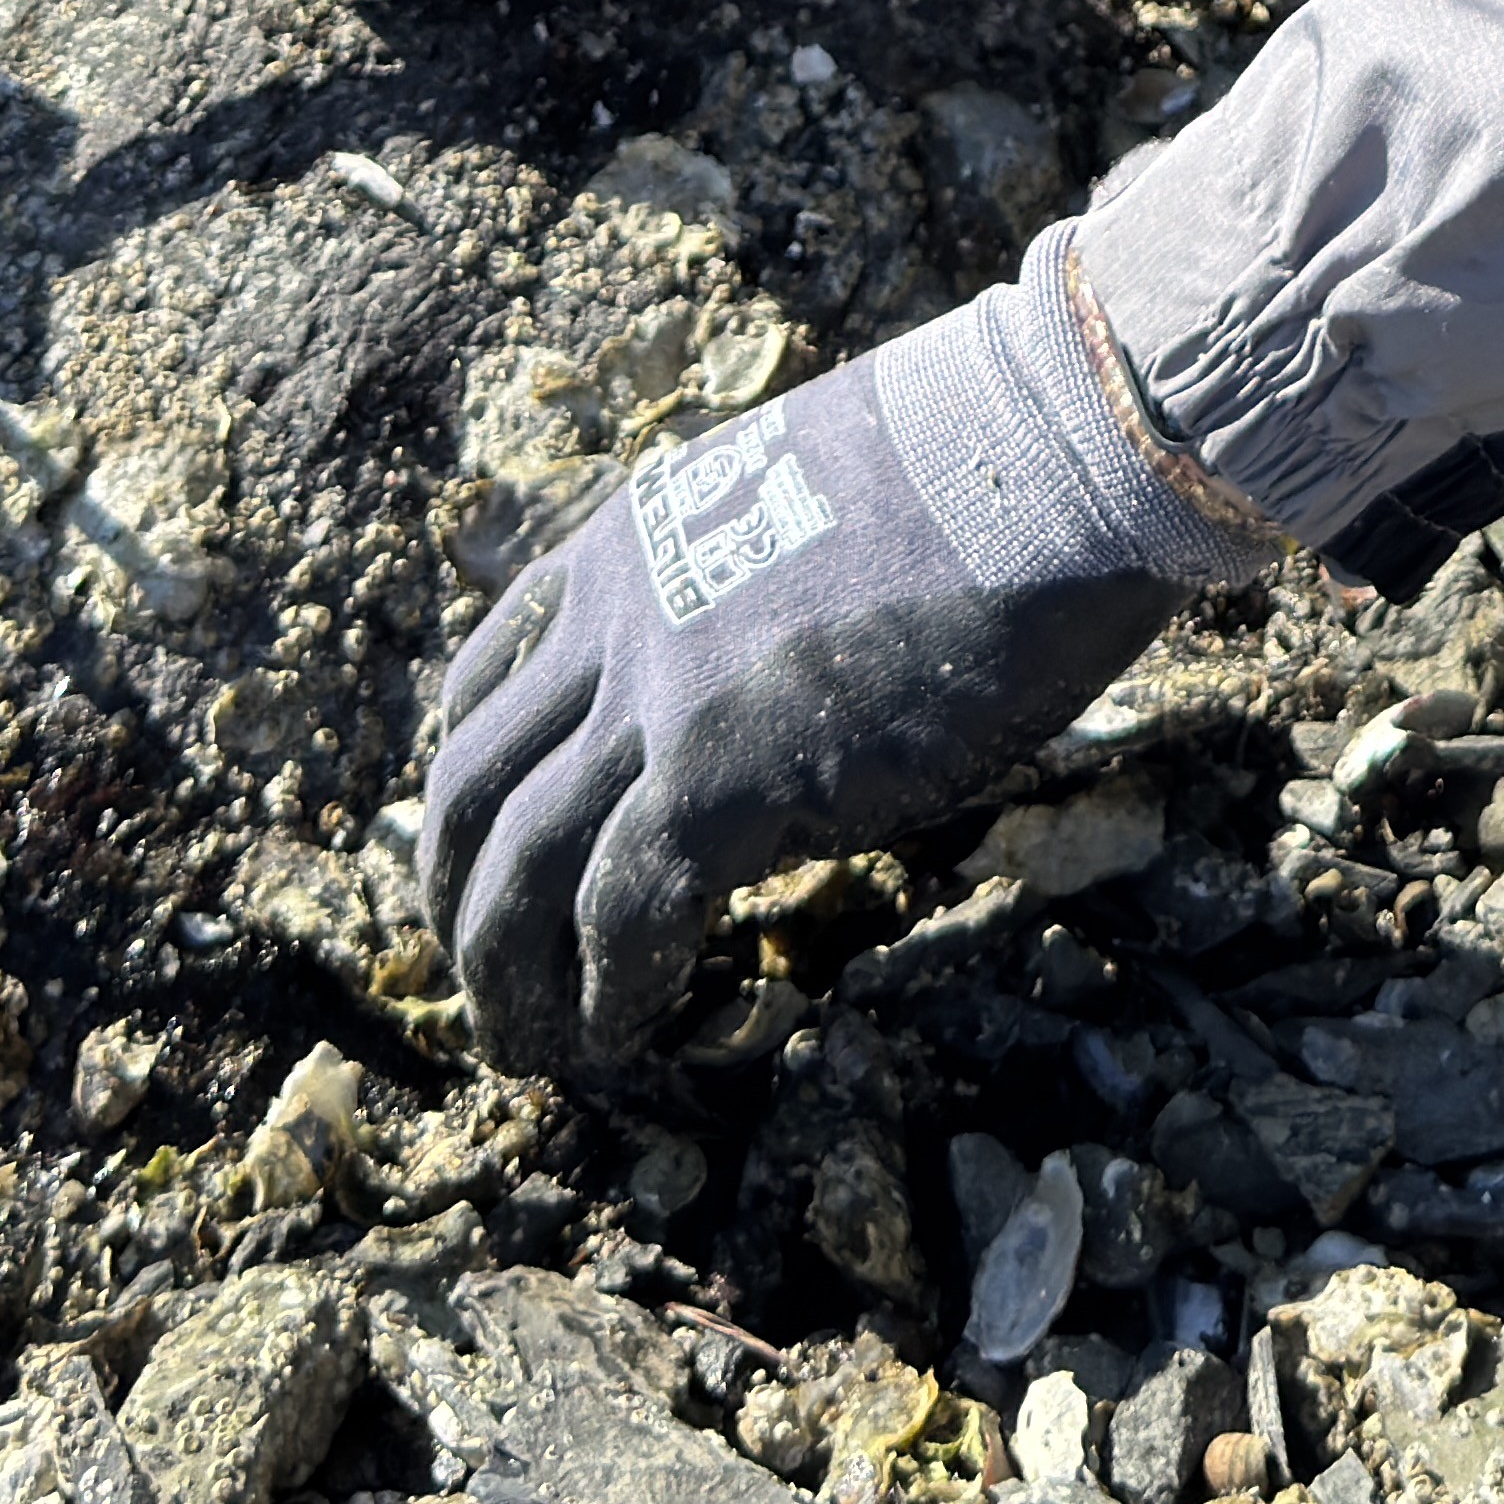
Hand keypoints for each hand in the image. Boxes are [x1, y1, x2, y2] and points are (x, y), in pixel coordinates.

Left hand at [422, 263, 1221, 1078]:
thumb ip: (747, 590)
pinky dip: (610, 986)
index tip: (484, 852)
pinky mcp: (721, 774)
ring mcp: (657, 696)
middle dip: (456, 893)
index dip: (471, 785)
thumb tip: (767, 687)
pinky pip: (619, 911)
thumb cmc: (981, 477)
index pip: (488, 679)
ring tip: (525, 1046)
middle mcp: (615, 617)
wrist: (1047, 457)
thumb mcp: (806, 508)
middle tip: (478, 973)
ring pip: (516, 864)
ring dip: (504, 972)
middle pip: (471, 784)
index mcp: (630, 540)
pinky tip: (629, 1029)